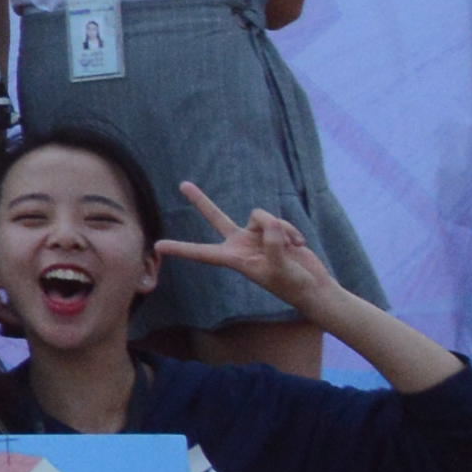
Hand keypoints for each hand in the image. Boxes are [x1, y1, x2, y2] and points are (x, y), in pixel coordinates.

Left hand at [170, 178, 343, 317]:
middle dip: (201, 201)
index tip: (157, 246)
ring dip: (279, 228)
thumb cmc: (294, 285)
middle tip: (182, 184)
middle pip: (216, 217)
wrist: (314, 286)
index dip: (181, 249)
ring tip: (291, 247)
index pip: (202, 253)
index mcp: (235, 259)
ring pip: (260, 216)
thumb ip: (272, 244)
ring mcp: (256, 236)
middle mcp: (240, 245)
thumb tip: (267, 224)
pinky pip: (277, 220)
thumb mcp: (280, 268)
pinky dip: (290, 230)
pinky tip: (298, 244)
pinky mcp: (272, 231)